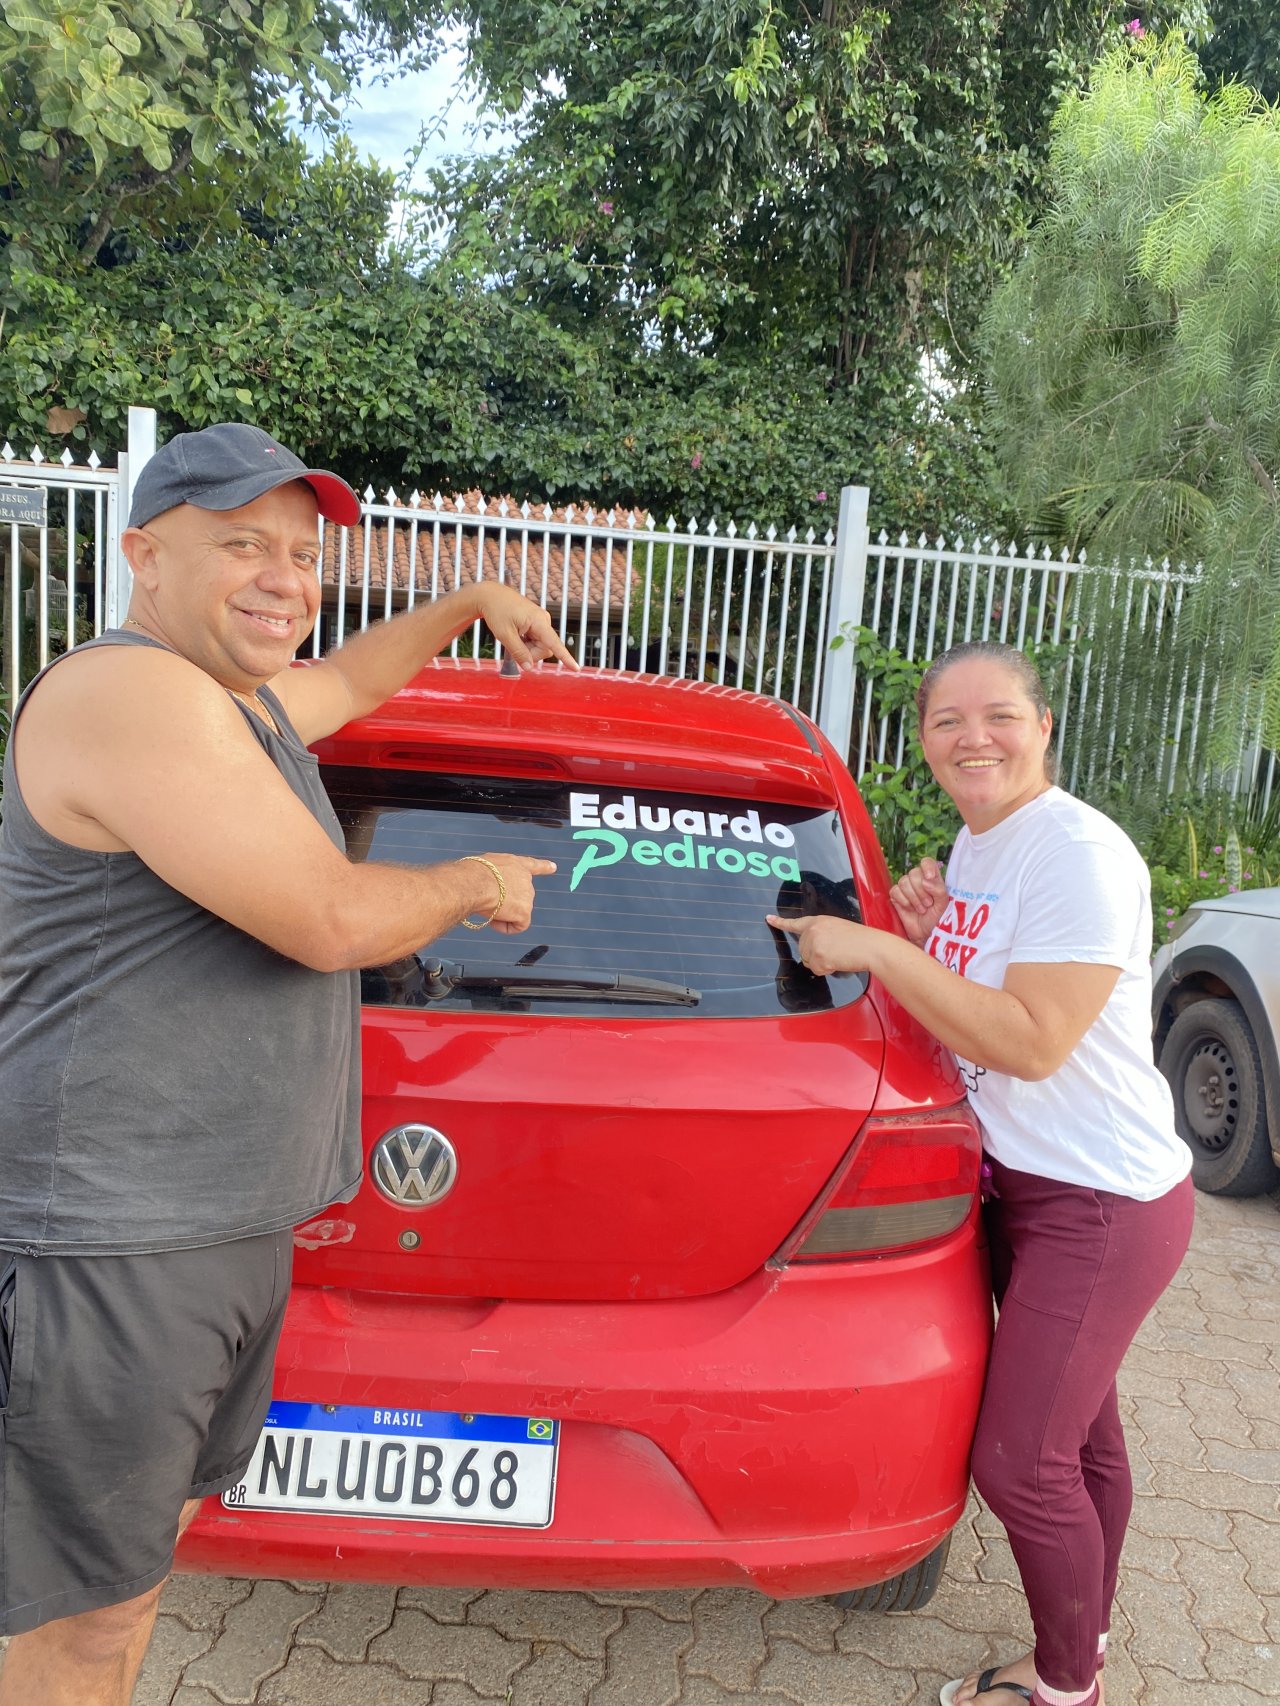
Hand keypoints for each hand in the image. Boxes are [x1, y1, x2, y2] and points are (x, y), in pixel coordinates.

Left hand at [475, 584, 578, 668]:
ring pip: (540, 646)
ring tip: (513, 635)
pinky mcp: (537, 623)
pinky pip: (536, 640)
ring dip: (527, 648)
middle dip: (530, 653)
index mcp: (538, 621)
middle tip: (512, 645)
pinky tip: (516, 633)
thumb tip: (529, 667)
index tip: (576, 668)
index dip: (566, 658)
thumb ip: (518, 652)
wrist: (490, 595)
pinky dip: (526, 642)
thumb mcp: (504, 635)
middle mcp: (543, 620)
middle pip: (545, 649)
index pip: (555, 643)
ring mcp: (541, 621)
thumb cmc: (496, 612)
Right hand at [475, 853, 557, 933]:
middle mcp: (526, 878)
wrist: (475, 882)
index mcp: (514, 864)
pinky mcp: (525, 911)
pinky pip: (517, 926)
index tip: (553, 867)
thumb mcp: (483, 868)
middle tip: (488, 901)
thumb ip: (492, 877)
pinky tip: (493, 919)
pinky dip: (504, 927)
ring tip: (487, 906)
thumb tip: (489, 892)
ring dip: (501, 914)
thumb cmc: (471, 874)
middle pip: (520, 897)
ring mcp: (528, 895)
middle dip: (505, 903)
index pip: (532, 865)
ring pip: (515, 913)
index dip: (543, 867)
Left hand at [765, 914, 880, 977]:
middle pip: (802, 950)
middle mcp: (812, 930)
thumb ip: (822, 934)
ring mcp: (814, 943)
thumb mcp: (837, 928)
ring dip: (822, 963)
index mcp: (818, 921)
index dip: (781, 922)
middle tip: (835, 951)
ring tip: (838, 955)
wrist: (870, 946)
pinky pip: (816, 970)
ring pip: (808, 961)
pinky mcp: (817, 956)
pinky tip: (837, 962)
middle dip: (816, 955)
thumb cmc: (860, 940)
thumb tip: (814, 949)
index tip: (769, 919)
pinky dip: (826, 970)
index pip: (796, 922)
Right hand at [888, 858, 947, 945]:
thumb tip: (926, 880)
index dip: (926, 867)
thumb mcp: (944, 904)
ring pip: (903, 881)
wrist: (926, 934)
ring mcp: (906, 888)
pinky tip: (909, 908)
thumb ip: (938, 889)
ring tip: (921, 909)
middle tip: (928, 904)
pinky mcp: (896, 896)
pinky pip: (895, 891)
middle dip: (921, 891)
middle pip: (914, 873)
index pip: (927, 862)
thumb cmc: (937, 919)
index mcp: (932, 878)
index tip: (929, 877)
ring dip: (913, 898)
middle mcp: (919, 880)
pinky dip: (904, 901)